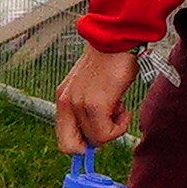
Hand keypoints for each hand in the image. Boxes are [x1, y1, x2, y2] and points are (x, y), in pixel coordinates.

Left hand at [53, 42, 137, 158]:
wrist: (115, 40)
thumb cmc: (108, 61)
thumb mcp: (88, 87)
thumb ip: (86, 108)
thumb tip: (95, 134)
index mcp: (63, 100)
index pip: (63, 138)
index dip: (80, 145)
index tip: (97, 136)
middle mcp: (66, 104)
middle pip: (70, 147)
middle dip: (93, 142)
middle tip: (109, 125)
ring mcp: (78, 105)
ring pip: (95, 139)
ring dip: (112, 128)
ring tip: (118, 106)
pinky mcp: (95, 104)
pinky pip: (106, 132)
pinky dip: (120, 125)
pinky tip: (123, 106)